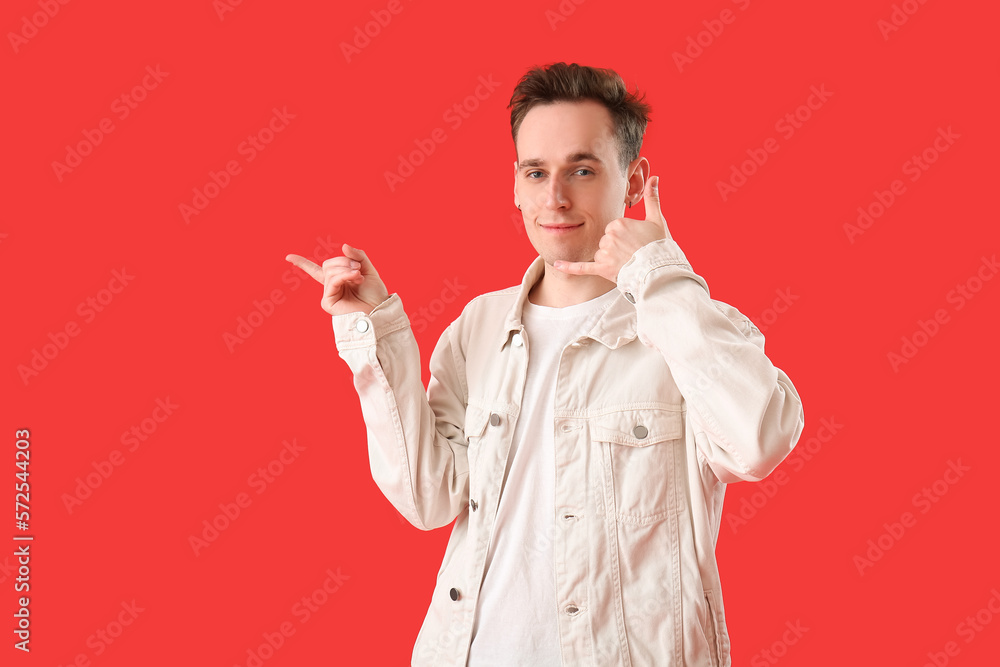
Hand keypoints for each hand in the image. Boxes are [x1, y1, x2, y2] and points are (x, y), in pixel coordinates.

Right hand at [285, 244, 388, 315]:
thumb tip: (343, 245)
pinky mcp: (328, 303)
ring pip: (330, 272)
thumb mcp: (368, 269)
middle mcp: (331, 287)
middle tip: (358, 268)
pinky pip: (332, 281)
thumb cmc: (375, 294)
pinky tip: (356, 277)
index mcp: (337, 280)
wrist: (380, 310)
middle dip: (344, 262)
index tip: (288, 257)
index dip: (302, 263)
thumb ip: (357, 255)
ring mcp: (328, 295)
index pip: (316, 270)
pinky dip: (344, 276)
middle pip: (327, 265)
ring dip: (346, 269)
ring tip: (359, 276)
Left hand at [552, 175, 670, 282]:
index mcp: (618, 222)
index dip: (624, 236)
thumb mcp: (656, 219)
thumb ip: (652, 198)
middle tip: (633, 253)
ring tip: (627, 263)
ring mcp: (604, 253)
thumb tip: (654, 178)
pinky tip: (557, 263)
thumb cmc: (659, 245)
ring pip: (600, 254)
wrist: (659, 270)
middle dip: (616, 247)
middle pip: (606, 240)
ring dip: (610, 259)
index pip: (613, 228)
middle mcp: (608, 236)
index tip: (635, 241)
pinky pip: (582, 267)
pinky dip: (569, 267)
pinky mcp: (602, 268)